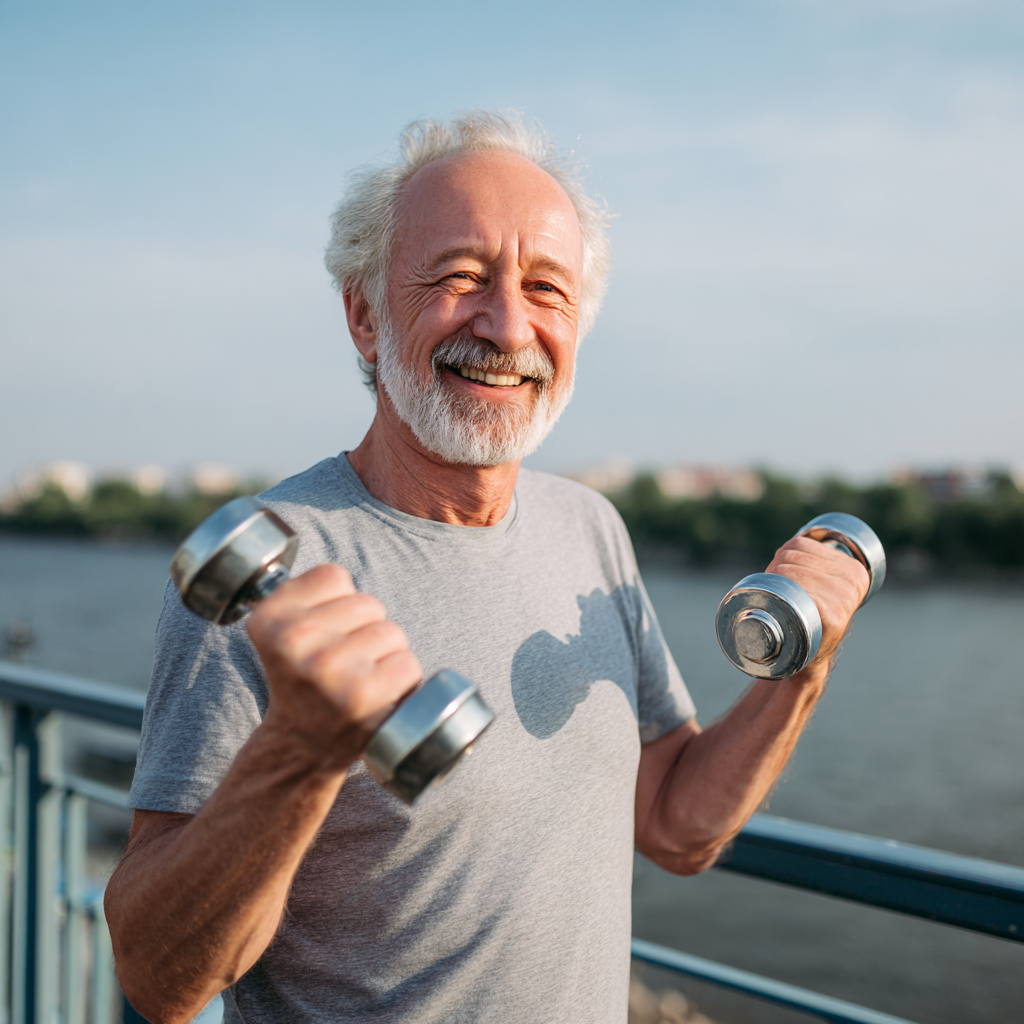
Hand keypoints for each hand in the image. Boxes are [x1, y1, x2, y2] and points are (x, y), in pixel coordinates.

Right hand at [246, 564, 422, 773]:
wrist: (303, 746)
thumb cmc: (305, 679)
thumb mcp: (281, 629)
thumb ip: (307, 591)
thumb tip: (342, 577)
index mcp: (270, 618)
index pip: (334, 577)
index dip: (337, 604)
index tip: (321, 635)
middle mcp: (294, 641)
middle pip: (369, 603)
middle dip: (365, 630)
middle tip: (343, 664)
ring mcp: (328, 668)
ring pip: (392, 632)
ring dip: (386, 655)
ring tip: (359, 679)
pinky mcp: (362, 695)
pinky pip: (408, 663)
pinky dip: (402, 680)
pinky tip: (376, 696)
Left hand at [765, 537, 869, 667]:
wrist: (807, 661)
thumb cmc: (807, 618)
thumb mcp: (822, 586)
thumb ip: (818, 562)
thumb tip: (809, 533)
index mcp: (854, 569)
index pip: (799, 543)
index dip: (780, 557)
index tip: (781, 578)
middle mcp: (852, 580)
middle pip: (790, 556)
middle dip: (772, 570)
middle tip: (775, 594)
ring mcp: (843, 598)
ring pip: (787, 571)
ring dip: (770, 582)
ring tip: (778, 600)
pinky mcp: (831, 615)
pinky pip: (795, 593)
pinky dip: (780, 597)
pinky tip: (786, 609)